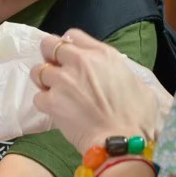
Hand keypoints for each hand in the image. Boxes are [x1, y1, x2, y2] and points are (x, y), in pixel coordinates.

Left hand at [32, 30, 172, 151]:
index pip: (73, 35)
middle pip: (48, 45)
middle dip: (48, 56)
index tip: (69, 56)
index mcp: (103, 54)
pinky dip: (44, 104)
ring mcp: (63, 81)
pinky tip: (56, 111)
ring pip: (37, 71)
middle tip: (55, 71)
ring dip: (43, 81)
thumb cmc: (137, 116)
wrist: (122, 141)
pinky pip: (37, 97)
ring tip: (54, 92)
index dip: (67, 45)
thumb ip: (118, 73)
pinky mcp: (51, 101)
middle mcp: (80, 62)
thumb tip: (114, 77)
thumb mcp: (137, 83)